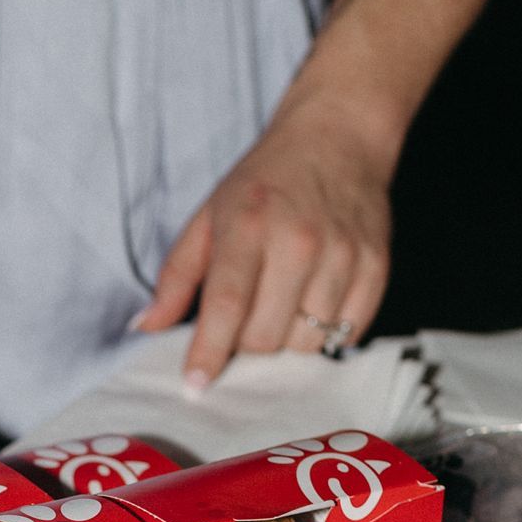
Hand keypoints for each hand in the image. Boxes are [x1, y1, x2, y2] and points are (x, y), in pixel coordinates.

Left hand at [134, 98, 394, 388]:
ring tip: (284, 300)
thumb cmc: (264, 182)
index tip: (195, 384)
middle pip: (265, 337)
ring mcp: (343, 255)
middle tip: (247, 313)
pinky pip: (347, 334)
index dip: (209, 352)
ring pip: (305, 343)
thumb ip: (176, 277)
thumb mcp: (208, 217)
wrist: (338, 137)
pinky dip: (327, 331)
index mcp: (248, 226)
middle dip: (247, 340)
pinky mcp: (376, 267)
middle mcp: (299, 242)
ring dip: (287, 336)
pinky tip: (315, 300)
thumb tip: (145, 327)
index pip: (226, 305)